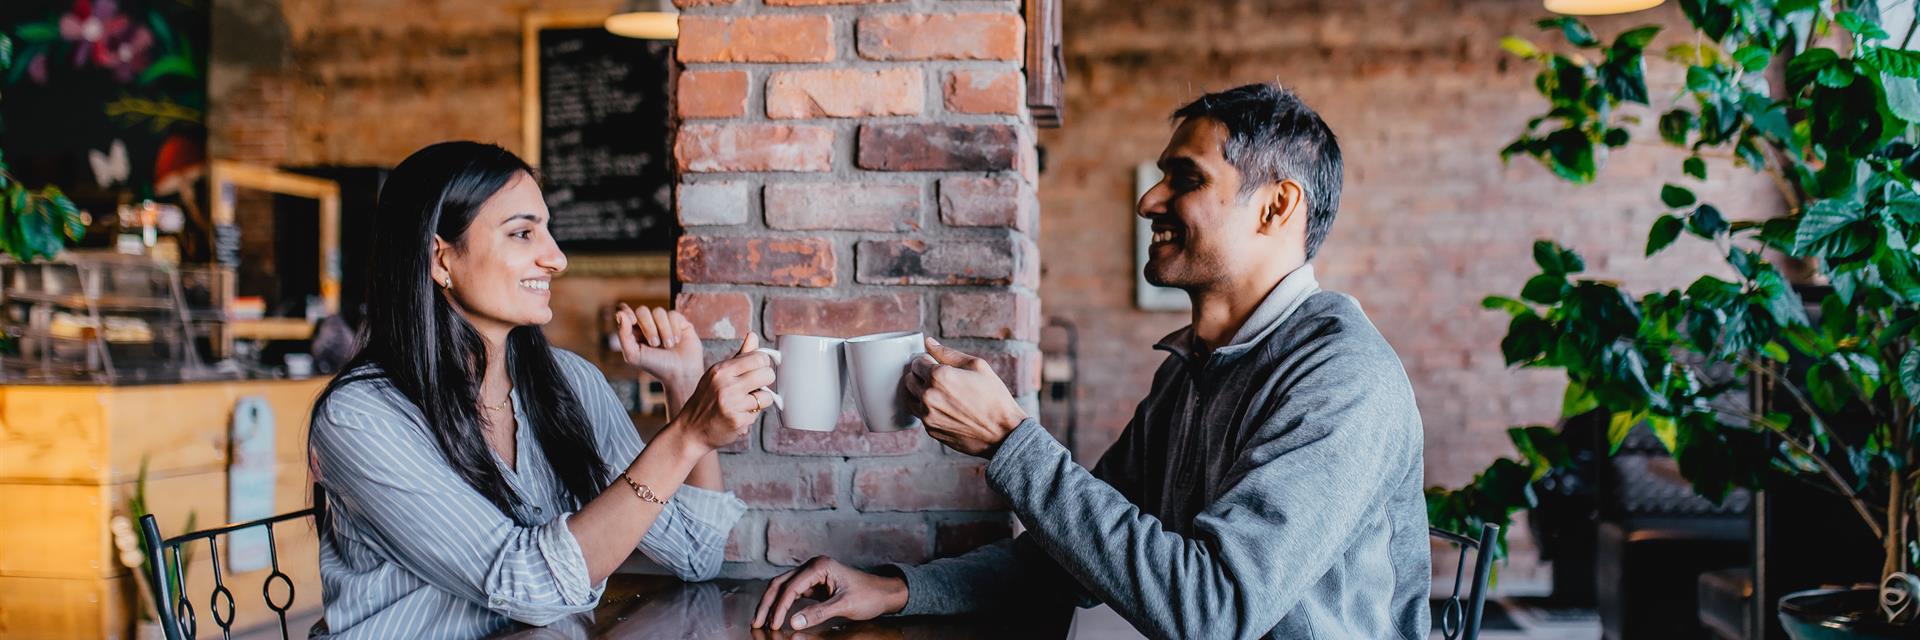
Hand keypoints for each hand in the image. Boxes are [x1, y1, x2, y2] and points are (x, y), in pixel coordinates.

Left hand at [614, 304, 702, 390]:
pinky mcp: (679, 321)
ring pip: (658, 312)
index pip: (624, 312)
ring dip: (663, 330)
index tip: (632, 321)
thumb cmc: (656, 366)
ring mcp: (664, 322)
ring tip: (668, 346)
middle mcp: (648, 325)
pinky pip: (673, 314)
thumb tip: (620, 314)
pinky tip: (677, 341)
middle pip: (642, 311)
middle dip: (648, 327)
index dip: (626, 311)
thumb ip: (623, 335)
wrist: (681, 373)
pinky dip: (674, 329)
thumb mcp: (634, 355)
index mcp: (634, 332)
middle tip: (654, 344)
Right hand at [670, 333, 774, 450]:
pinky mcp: (736, 420)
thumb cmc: (706, 400)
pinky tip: (737, 416)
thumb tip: (753, 336)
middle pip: (767, 374)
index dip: (763, 365)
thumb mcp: (717, 374)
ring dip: (759, 402)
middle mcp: (725, 384)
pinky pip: (758, 414)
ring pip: (766, 396)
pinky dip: (750, 416)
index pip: (759, 357)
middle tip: (754, 388)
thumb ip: (739, 356)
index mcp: (721, 369)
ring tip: (744, 404)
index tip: (757, 371)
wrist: (690, 431)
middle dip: (765, 382)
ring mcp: (731, 403)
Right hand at [753, 556, 908, 630]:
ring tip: (761, 622)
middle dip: (767, 604)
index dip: (779, 608)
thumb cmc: (869, 595)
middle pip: (780, 583)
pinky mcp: (814, 584)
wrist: (884, 593)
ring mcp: (812, 574)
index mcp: (819, 566)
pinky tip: (776, 617)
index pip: (791, 587)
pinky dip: (782, 605)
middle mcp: (813, 566)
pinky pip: (792, 593)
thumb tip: (793, 623)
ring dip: (771, 604)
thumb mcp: (844, 605)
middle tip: (756, 623)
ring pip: (783, 587)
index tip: (773, 626)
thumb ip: (818, 613)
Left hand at [903, 337, 1027, 456]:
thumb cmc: (994, 398)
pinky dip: (927, 408)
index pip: (917, 361)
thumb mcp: (977, 366)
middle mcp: (928, 396)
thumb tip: (929, 342)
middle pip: (909, 378)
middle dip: (920, 375)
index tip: (936, 364)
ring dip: (920, 392)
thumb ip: (948, 353)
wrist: (1003, 433)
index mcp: (939, 376)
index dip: (927, 361)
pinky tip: (945, 408)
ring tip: (942, 393)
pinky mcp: (930, 430)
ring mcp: (927, 415)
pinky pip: (919, 413)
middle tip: (940, 379)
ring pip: (910, 397)